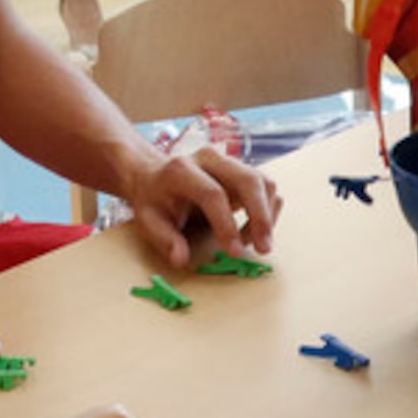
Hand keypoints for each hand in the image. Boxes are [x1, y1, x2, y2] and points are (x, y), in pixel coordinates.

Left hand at [120, 144, 280, 265]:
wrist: (157, 178)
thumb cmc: (155, 201)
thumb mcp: (149, 221)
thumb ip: (165, 240)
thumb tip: (181, 259)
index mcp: (182, 169)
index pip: (213, 194)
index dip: (227, 224)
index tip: (235, 252)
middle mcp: (210, 158)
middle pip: (248, 180)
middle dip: (261, 217)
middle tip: (264, 248)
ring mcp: (230, 161)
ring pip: (264, 183)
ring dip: (266, 216)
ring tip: (253, 242)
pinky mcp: (243, 169)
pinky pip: (267, 188)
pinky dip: (268, 212)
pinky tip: (251, 231)